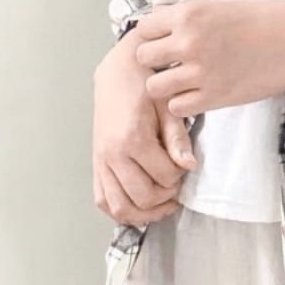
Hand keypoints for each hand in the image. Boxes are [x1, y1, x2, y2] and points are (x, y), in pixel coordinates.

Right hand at [92, 28, 196, 225]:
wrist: (117, 72)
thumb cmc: (145, 85)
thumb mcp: (168, 106)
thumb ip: (177, 138)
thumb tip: (189, 165)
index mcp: (133, 139)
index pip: (165, 176)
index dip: (181, 176)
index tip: (186, 165)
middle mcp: (112, 155)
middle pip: (143, 197)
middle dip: (166, 196)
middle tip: (177, 183)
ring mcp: (100, 162)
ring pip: (121, 207)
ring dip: (145, 212)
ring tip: (163, 201)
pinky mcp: (95, 164)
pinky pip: (103, 200)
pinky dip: (120, 210)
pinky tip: (139, 204)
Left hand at [134, 0, 284, 116]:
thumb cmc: (265, 17)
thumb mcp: (221, 4)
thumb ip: (189, 15)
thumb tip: (160, 22)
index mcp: (190, 13)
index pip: (143, 28)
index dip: (152, 35)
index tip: (164, 41)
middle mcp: (189, 41)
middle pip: (142, 58)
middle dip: (154, 61)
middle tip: (172, 63)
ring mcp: (200, 72)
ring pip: (154, 87)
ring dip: (166, 85)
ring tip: (183, 82)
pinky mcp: (215, 97)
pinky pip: (177, 108)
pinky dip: (184, 103)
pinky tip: (199, 94)